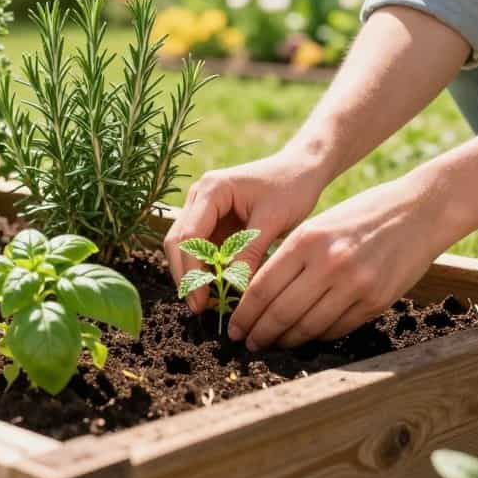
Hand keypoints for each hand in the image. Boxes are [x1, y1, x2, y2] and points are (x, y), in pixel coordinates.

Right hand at [163, 149, 328, 312]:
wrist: (300, 170)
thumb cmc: (290, 187)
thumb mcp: (272, 219)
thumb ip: (249, 250)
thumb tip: (231, 287)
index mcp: (210, 190)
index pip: (189, 235)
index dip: (191, 271)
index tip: (200, 300)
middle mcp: (199, 198)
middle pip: (177, 242)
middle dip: (185, 276)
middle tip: (199, 308)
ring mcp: (203, 210)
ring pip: (186, 249)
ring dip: (194, 275)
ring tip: (210, 304)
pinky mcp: (213, 223)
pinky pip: (202, 251)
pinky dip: (207, 271)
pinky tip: (219, 291)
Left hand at [226, 172, 452, 348]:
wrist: (418, 212)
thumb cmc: (360, 215)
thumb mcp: (318, 225)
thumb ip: (290, 257)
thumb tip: (258, 294)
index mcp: (307, 240)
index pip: (263, 287)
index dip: (244, 314)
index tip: (233, 327)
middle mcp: (329, 264)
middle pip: (281, 312)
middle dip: (259, 333)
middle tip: (247, 343)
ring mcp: (355, 286)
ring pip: (308, 327)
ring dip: (286, 340)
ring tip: (273, 344)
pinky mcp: (376, 302)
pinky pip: (337, 328)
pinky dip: (316, 336)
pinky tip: (305, 336)